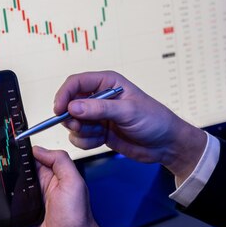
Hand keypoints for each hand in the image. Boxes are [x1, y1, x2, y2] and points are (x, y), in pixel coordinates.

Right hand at [0, 146, 111, 226]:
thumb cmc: (78, 218)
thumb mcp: (74, 183)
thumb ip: (59, 161)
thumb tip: (38, 148)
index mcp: (45, 179)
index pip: (20, 164)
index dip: (5, 161)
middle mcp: (33, 193)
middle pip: (4, 183)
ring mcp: (25, 211)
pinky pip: (5, 226)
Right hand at [55, 71, 206, 181]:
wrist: (165, 143)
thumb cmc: (154, 120)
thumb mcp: (128, 111)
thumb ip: (100, 109)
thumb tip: (73, 106)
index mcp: (107, 83)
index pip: (76, 83)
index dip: (64, 95)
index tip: (59, 110)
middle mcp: (99, 98)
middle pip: (70, 104)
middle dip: (72, 118)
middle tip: (81, 127)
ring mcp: (98, 116)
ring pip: (73, 123)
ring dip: (81, 132)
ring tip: (98, 135)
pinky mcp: (99, 132)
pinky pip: (80, 137)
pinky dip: (86, 142)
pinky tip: (102, 141)